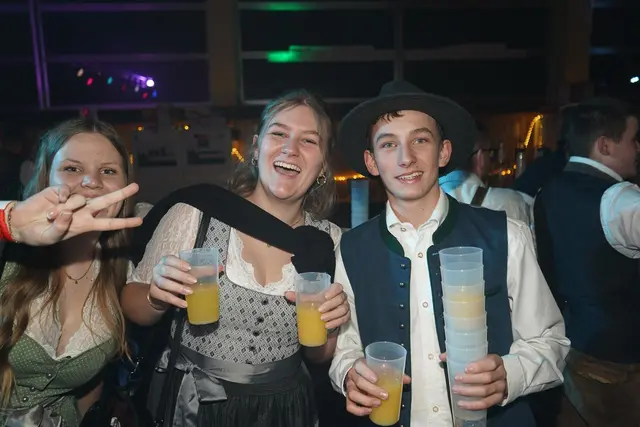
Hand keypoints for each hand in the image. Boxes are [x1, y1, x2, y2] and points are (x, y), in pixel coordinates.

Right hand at [10, 183, 142, 245]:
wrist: (22, 224)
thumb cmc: (40, 233)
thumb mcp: (51, 237)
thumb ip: (61, 227)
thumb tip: (68, 212)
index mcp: (85, 224)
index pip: (109, 224)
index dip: (124, 222)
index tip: (140, 221)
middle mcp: (83, 211)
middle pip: (106, 201)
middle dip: (121, 194)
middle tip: (136, 186)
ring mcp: (73, 201)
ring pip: (81, 199)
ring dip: (67, 208)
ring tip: (51, 216)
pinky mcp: (61, 191)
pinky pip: (67, 192)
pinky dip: (60, 198)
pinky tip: (52, 204)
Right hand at [148, 256, 223, 310]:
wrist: (162, 294)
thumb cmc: (177, 279)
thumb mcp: (187, 273)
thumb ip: (202, 270)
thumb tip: (220, 268)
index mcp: (167, 261)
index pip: (170, 259)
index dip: (179, 263)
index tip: (190, 267)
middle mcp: (158, 269)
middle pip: (167, 271)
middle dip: (180, 276)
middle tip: (194, 281)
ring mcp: (155, 281)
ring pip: (163, 283)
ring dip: (177, 287)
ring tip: (190, 292)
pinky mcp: (154, 293)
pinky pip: (163, 296)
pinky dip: (175, 300)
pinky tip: (184, 303)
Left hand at [285, 282, 349, 329]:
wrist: (324, 315)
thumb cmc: (317, 303)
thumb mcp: (308, 299)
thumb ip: (298, 296)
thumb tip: (286, 294)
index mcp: (334, 290)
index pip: (338, 287)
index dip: (334, 291)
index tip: (325, 296)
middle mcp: (341, 298)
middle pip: (340, 299)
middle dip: (330, 305)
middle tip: (320, 311)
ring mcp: (345, 307)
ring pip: (343, 310)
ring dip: (333, 315)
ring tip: (322, 319)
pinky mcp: (346, 317)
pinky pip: (344, 319)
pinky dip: (336, 322)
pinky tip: (328, 325)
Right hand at [345, 358, 410, 416]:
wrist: (356, 374)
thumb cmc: (368, 370)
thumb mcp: (378, 366)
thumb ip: (392, 371)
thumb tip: (406, 379)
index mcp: (359, 365)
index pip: (360, 366)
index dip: (367, 373)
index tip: (376, 379)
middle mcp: (352, 376)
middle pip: (359, 382)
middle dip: (372, 390)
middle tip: (384, 395)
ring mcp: (349, 387)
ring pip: (353, 394)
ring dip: (366, 401)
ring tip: (378, 404)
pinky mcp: (348, 398)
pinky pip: (350, 406)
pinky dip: (359, 410)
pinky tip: (369, 411)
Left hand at [440, 353, 507, 409]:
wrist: (499, 375)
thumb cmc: (484, 364)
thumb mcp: (477, 357)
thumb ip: (460, 356)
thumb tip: (442, 356)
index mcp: (496, 361)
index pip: (491, 363)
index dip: (479, 366)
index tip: (466, 369)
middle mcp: (501, 374)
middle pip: (487, 378)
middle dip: (470, 380)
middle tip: (456, 379)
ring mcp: (501, 387)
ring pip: (486, 391)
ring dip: (469, 392)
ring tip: (456, 391)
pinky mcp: (498, 398)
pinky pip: (487, 403)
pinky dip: (474, 405)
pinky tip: (462, 404)